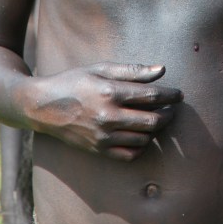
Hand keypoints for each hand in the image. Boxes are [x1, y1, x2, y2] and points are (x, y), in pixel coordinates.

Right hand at [28, 63, 182, 159]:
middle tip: (173, 109)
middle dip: (168, 114)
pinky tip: (143, 135)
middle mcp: (108, 117)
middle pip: (152, 120)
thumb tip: (162, 70)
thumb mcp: (101, 69)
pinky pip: (130, 155)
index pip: (151, 95)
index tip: (179, 94)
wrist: (43, 107)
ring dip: (157, 130)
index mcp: (109, 93)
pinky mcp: (99, 150)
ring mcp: (103, 137)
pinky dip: (142, 147)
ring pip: (144, 139)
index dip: (170, 95)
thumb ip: (133, 70)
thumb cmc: (74, 81)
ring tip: (159, 119)